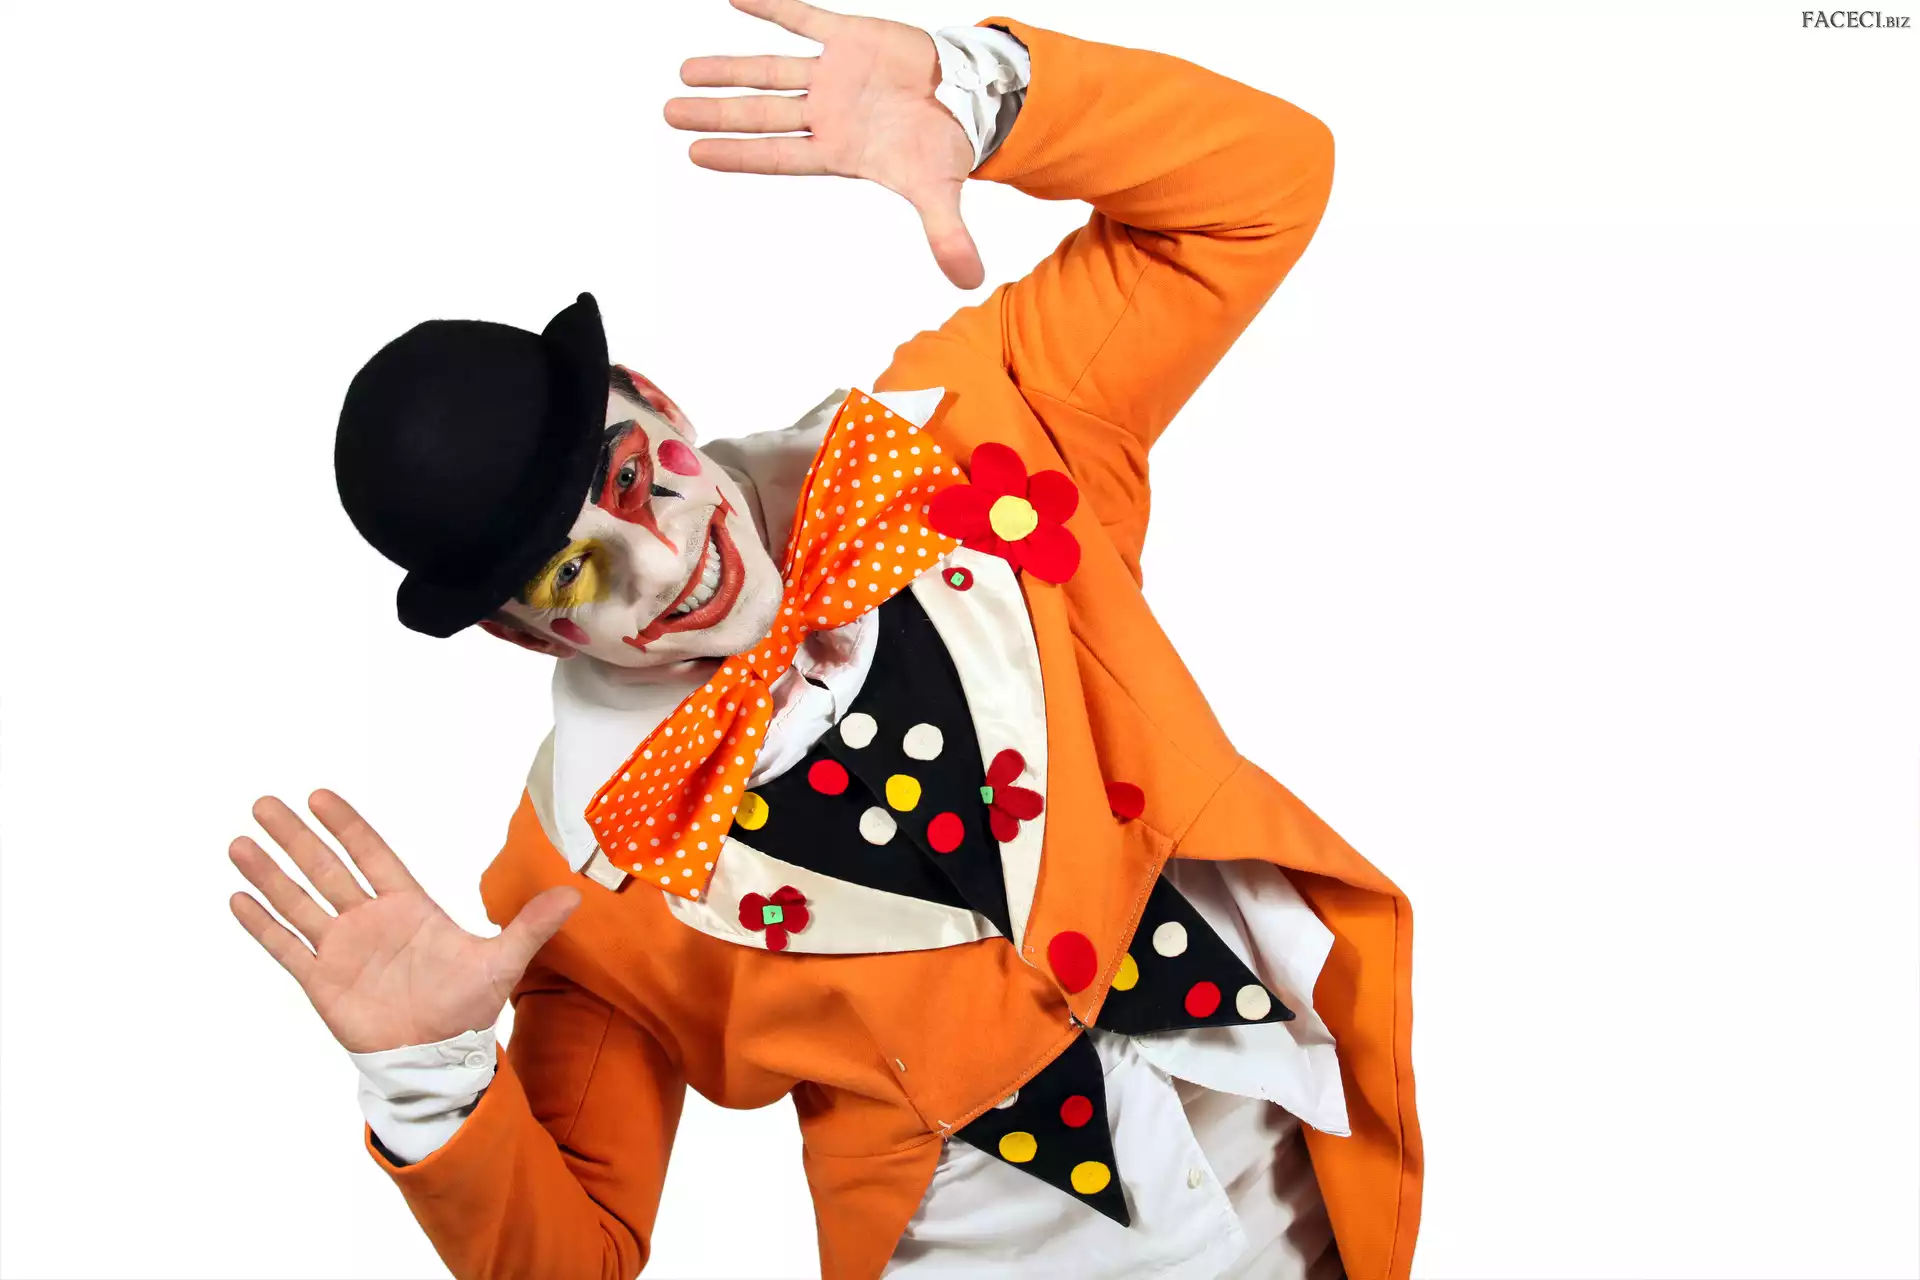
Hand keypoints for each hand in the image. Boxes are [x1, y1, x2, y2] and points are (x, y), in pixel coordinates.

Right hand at [227, 790, 579, 1053]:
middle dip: (296, 837)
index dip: (346, 826)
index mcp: (407, 906)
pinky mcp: (322, 981)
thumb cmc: (467, 1007)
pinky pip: (286, 947)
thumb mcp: (502, 963)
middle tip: (264, 803)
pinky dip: (263, 924)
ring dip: (269, 873)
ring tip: (239, 842)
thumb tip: (576, 895)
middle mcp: (368, 920)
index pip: (371, 854)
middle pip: (325, 868)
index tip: (319, 796)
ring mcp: (341, 949)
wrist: (439, 1058)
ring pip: (299, 901)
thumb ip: (530, 926)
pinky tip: (237, 897)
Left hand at [665, 0, 983, 287]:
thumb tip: (969, 280)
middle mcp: (826, 113)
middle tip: (670, 114)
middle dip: (717, 113)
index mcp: (838, 150)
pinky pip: (803, 18)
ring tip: (688, 72)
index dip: (740, 153)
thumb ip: (946, 234)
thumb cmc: (943, 147)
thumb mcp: (940, 190)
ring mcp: (833, 75)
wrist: (968, 98)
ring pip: (771, 70)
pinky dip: (772, 8)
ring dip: (730, 69)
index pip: (779, 154)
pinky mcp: (849, 38)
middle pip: (761, 114)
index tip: (697, 154)